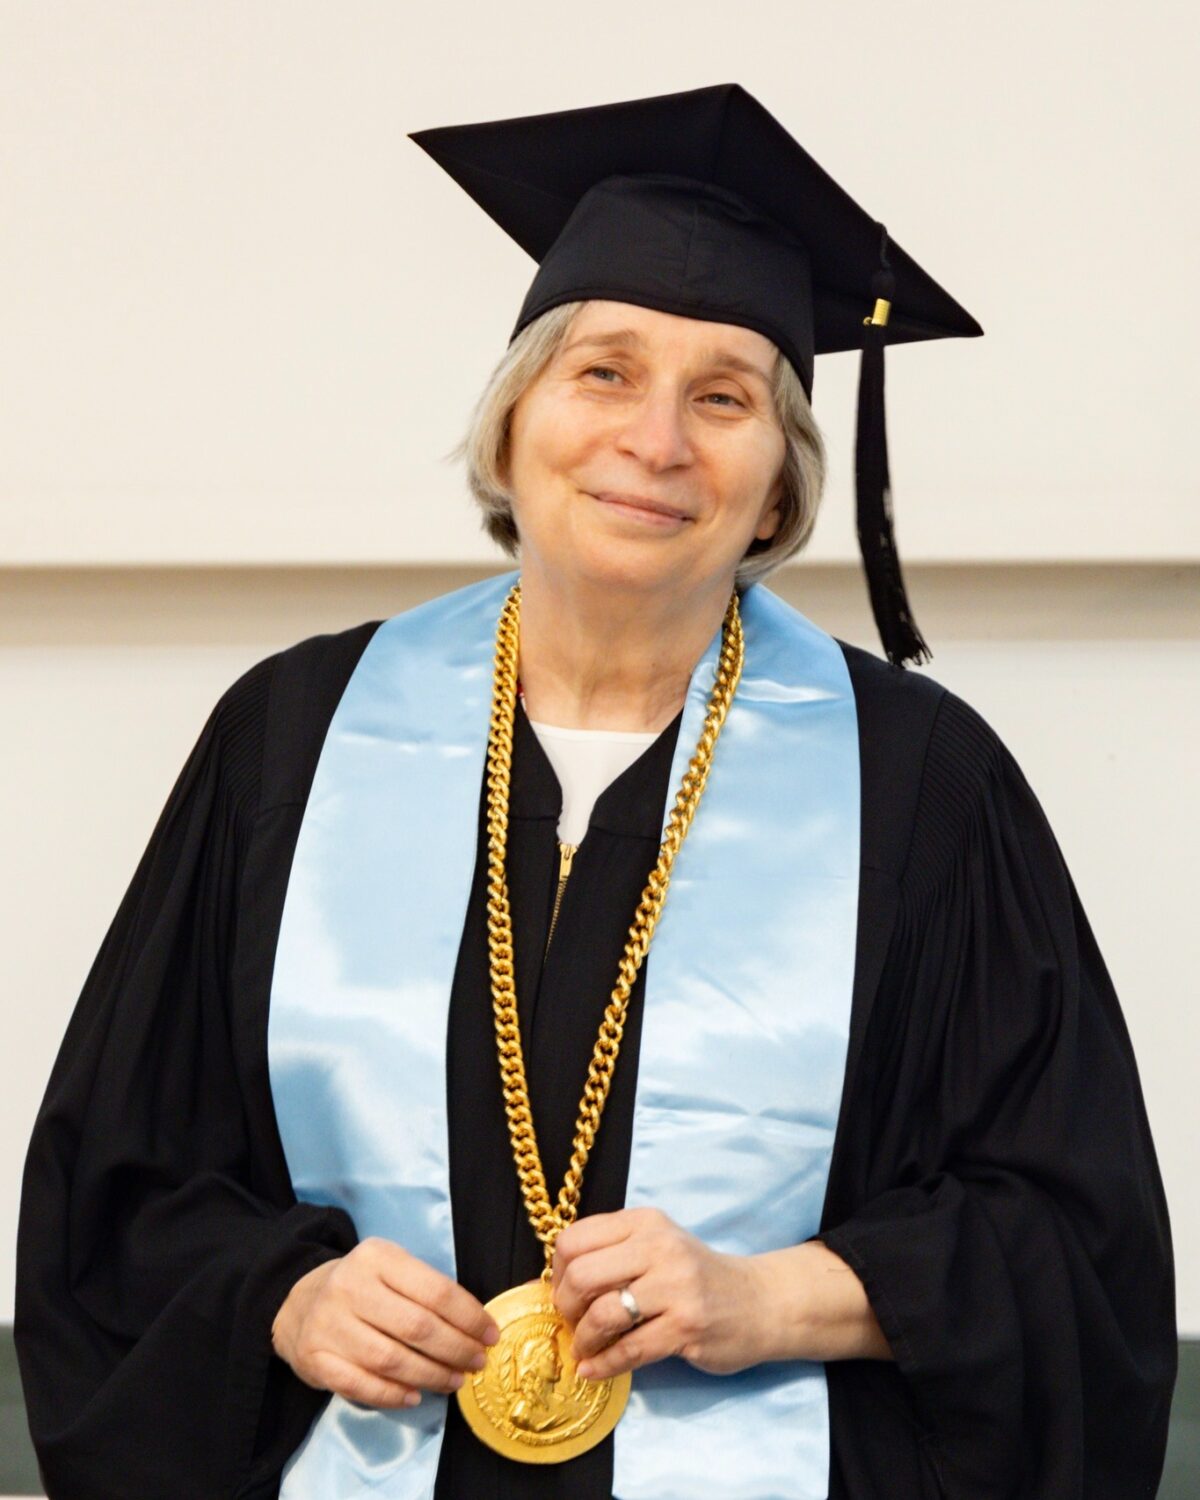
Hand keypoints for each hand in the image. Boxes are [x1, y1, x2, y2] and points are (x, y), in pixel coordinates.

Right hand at [271, 1237, 499, 1408]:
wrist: (298, 1302)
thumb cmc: (362, 1286)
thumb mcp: (391, 1268)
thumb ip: (426, 1290)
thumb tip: (476, 1327)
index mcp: (377, 1257)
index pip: (435, 1291)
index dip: (469, 1317)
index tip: (490, 1335)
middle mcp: (350, 1287)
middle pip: (418, 1328)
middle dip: (456, 1350)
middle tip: (477, 1363)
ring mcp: (329, 1325)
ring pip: (392, 1360)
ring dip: (431, 1375)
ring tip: (454, 1381)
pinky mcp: (315, 1359)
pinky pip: (361, 1385)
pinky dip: (392, 1396)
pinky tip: (415, 1397)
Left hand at [550, 1208, 768, 1380]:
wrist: (759, 1301)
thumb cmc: (697, 1275)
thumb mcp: (657, 1246)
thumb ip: (615, 1252)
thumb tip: (556, 1280)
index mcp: (644, 1222)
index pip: (574, 1239)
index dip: (559, 1271)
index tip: (565, 1291)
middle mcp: (659, 1247)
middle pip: (582, 1275)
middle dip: (566, 1307)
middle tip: (572, 1322)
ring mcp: (675, 1287)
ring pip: (603, 1314)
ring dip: (584, 1340)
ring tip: (585, 1348)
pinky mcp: (686, 1327)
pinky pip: (629, 1350)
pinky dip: (603, 1365)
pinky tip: (593, 1370)